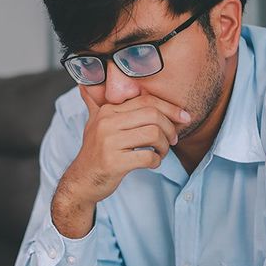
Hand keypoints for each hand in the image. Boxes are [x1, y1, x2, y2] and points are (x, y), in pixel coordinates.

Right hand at [52, 91, 189, 237]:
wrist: (81, 181)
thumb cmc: (94, 152)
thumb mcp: (92, 123)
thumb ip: (93, 103)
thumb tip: (84, 84)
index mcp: (107, 111)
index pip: (146, 101)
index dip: (170, 108)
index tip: (184, 117)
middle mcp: (107, 123)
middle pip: (153, 115)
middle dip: (170, 128)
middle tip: (173, 140)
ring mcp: (109, 143)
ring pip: (153, 135)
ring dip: (165, 146)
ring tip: (162, 152)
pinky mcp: (113, 162)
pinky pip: (147, 157)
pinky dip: (156, 161)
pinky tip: (153, 163)